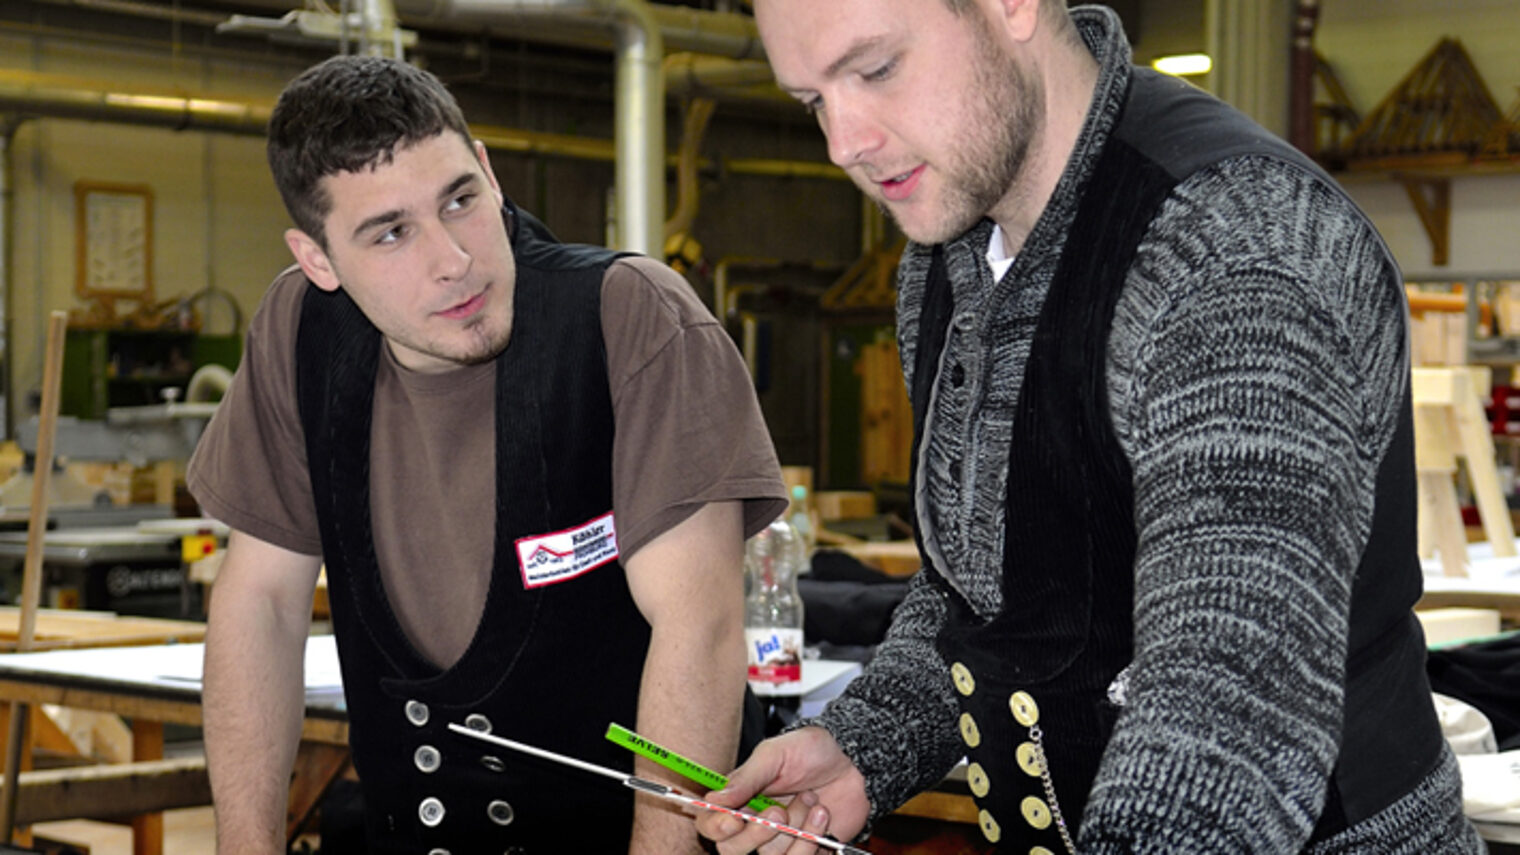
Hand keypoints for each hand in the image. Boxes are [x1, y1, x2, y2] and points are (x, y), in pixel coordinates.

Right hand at [695, 727, 868, 854]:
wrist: (854, 764)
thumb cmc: (812, 752)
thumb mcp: (775, 754)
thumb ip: (746, 778)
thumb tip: (715, 799)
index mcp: (739, 798)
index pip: (710, 824)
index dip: (716, 827)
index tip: (734, 819)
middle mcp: (755, 823)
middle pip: (733, 850)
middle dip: (757, 833)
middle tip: (778, 811)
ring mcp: (780, 841)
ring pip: (770, 854)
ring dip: (795, 827)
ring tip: (811, 799)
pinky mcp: (804, 852)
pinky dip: (813, 838)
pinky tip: (822, 814)